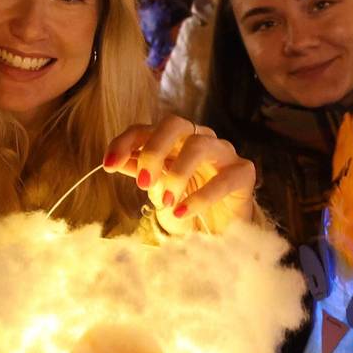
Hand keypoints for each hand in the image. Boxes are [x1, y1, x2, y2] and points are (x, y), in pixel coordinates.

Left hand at [103, 115, 256, 234]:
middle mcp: (199, 138)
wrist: (223, 227)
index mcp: (175, 140)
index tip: (108, 165)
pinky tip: (183, 212)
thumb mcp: (159, 188)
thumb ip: (140, 171)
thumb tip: (112, 162)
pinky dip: (200, 197)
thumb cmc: (190, 201)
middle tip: (143, 183)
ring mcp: (223, 153)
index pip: (145, 129)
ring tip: (166, 202)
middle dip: (154, 150)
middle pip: (175, 124)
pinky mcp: (243, 172)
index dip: (124, 143)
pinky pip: (223, 179)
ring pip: (199, 145)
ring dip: (177, 174)